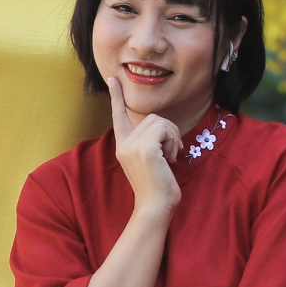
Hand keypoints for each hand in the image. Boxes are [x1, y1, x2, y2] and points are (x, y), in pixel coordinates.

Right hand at [109, 76, 181, 218]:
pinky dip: (174, 142)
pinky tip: (170, 160)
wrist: (155, 207)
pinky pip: (165, 129)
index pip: (118, 116)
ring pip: (160, 121)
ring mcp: (132, 146)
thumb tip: (163, 127)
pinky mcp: (144, 149)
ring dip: (173, 137)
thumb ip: (150, 142)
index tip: (112, 79)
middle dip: (169, 131)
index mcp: (123, 146)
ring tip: (171, 157)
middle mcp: (123, 144)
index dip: (116, 97)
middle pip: (152, 117)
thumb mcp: (150, 160)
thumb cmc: (157, 186)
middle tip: (172, 152)